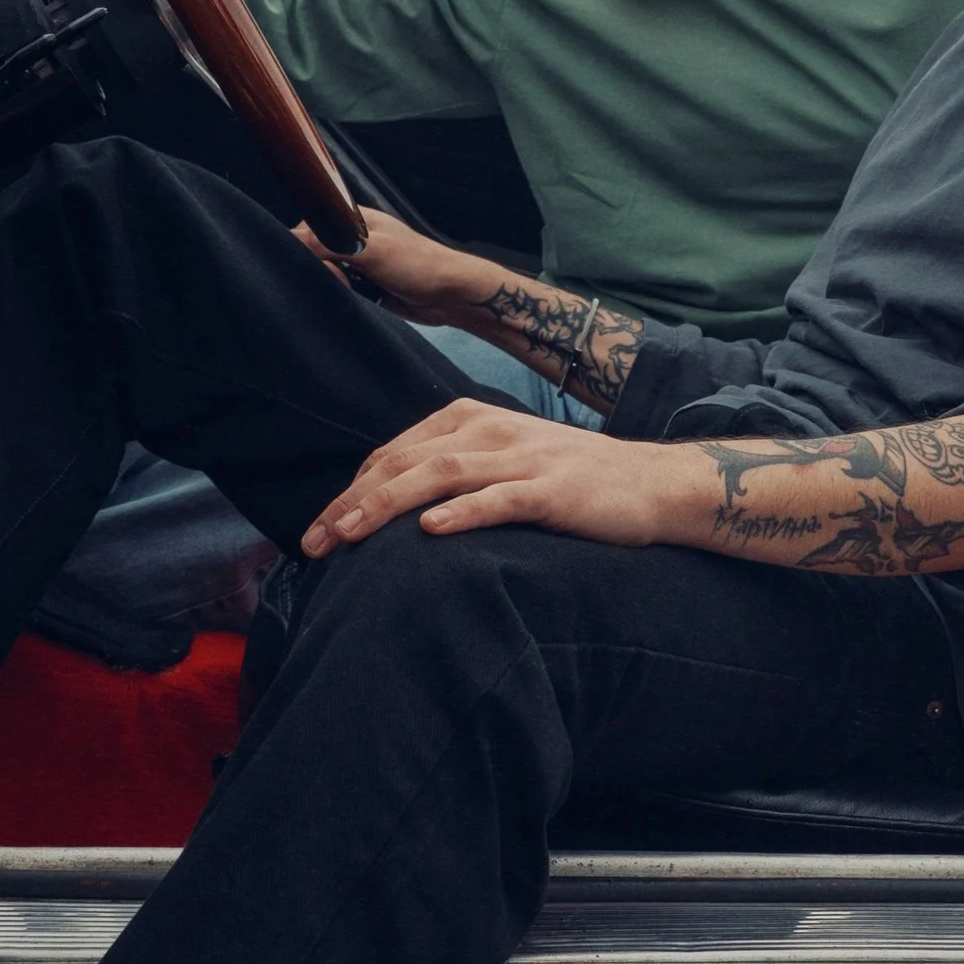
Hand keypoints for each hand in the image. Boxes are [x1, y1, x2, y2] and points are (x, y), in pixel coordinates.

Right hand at [296, 205, 491, 323]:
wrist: (450, 297)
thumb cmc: (419, 265)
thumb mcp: (372, 250)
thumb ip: (332, 245)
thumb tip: (294, 243)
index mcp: (356, 221)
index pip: (313, 226)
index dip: (304, 243)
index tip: (308, 260)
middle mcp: (354, 241)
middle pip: (316, 252)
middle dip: (317, 267)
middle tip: (337, 279)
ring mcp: (360, 265)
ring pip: (327, 274)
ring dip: (331, 284)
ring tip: (349, 290)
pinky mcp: (365, 288)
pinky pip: (341, 292)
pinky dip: (342, 297)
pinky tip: (350, 300)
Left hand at [299, 403, 690, 555]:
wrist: (651, 483)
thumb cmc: (571, 481)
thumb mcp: (504, 461)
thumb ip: (453, 472)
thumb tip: (394, 507)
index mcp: (470, 419)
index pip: (393, 453)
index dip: (350, 490)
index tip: (317, 531)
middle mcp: (489, 431)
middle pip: (404, 463)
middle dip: (352, 503)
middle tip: (313, 543)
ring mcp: (521, 458)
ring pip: (439, 477)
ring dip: (387, 507)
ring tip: (347, 537)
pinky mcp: (552, 489)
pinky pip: (499, 500)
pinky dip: (462, 514)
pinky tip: (429, 532)